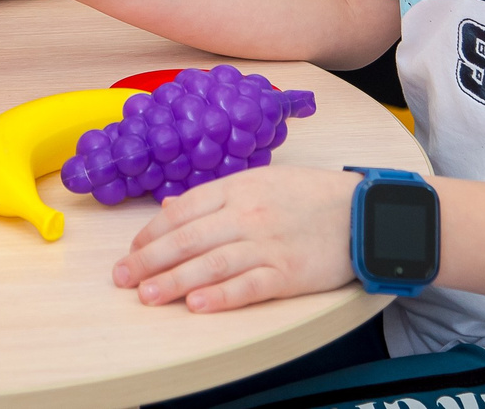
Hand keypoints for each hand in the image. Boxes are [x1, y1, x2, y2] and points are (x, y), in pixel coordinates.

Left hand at [114, 163, 357, 310]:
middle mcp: (247, 214)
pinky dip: (222, 296)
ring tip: (148, 296)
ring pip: (211, 263)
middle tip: (123, 278)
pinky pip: (249, 286)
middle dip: (150, 260)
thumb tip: (170, 209)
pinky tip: (197, 305)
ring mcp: (267, 243)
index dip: (151, 233)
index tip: (132, 252)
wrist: (361, 210)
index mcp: (236, 188)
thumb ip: (214, 196)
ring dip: (175, 281)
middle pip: (188, 239)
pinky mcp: (289, 272)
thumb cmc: (307, 195)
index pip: (182, 211)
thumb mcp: (258, 180)